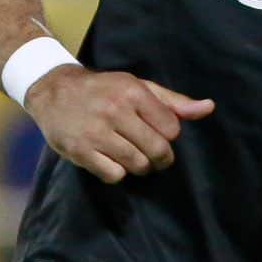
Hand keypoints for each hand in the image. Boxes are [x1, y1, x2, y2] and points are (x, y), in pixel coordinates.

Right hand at [24, 66, 213, 183]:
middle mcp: (115, 111)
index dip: (169, 135)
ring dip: (140, 166)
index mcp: (133, 92)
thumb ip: (174, 101)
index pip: (172, 129)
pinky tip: (111, 159)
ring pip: (137, 165)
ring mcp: (95, 132)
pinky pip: (113, 175)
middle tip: (153, 155)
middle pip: (157, 150)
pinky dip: (117, 173)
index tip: (158, 132)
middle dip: (160, 158)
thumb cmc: (104, 89)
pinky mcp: (79, 151)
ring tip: (131, 155)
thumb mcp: (138, 87)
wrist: (53, 90)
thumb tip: (209, 108)